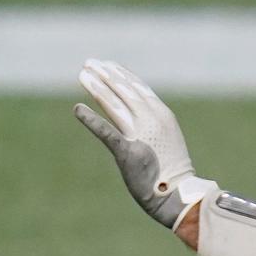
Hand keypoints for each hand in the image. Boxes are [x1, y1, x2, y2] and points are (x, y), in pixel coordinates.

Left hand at [74, 59, 216, 229]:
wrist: (177, 193)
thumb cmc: (171, 169)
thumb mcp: (166, 138)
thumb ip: (151, 123)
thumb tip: (136, 112)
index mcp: (162, 115)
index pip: (138, 88)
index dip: (121, 74)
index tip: (106, 64)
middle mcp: (152, 119)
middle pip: (124, 91)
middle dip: (106, 75)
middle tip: (89, 62)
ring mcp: (141, 135)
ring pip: (115, 104)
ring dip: (97, 88)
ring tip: (83, 75)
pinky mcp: (128, 151)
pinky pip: (106, 132)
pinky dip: (91, 119)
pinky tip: (78, 109)